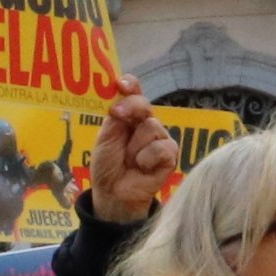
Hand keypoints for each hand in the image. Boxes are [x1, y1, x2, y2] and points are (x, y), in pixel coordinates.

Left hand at [85, 89, 179, 224]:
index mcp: (129, 115)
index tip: (122, 84)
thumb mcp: (105, 138)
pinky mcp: (170, 154)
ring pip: (151, 127)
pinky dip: (146, 159)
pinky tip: (142, 168)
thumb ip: (114, 119)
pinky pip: (161, 147)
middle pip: (144, 105)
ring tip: (129, 161)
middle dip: (131, 107)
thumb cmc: (108, 164)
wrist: (114, 192)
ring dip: (134, 146)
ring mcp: (160, 137)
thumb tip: (120, 98)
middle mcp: (146, 123)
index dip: (130, 85)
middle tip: (118, 115)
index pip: (134, 93)